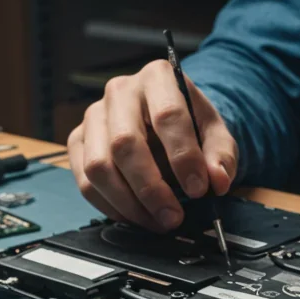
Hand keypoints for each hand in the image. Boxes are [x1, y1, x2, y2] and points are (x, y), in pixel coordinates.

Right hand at [67, 60, 237, 230]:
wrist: (165, 118)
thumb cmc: (190, 125)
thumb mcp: (216, 134)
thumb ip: (221, 156)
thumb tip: (217, 181)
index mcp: (158, 77)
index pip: (167, 115)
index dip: (183, 157)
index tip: (198, 190)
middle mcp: (120, 91)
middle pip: (124, 143)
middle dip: (150, 188)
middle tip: (173, 217)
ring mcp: (93, 115)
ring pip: (99, 166)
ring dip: (128, 203)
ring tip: (157, 221)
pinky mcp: (78, 140)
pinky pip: (85, 180)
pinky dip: (110, 206)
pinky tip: (136, 216)